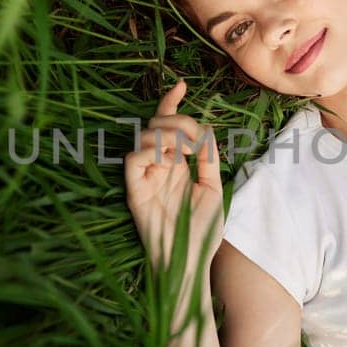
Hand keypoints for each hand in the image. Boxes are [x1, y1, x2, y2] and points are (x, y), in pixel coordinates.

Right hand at [123, 77, 223, 281]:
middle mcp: (158, 166)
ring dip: (167, 134)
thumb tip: (206, 127)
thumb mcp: (213, 188)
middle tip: (192, 138)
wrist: (191, 262)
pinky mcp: (134, 191)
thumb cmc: (202, 231)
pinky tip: (167, 160)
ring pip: (144, 136)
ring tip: (184, 151)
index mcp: (176, 164)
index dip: (172, 102)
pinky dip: (149, 150)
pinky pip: (132, 159)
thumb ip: (208, 158)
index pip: (169, 125)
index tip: (181, 84)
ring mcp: (145, 178)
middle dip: (175, 118)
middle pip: (157, 124)